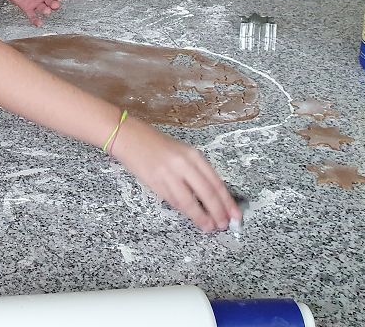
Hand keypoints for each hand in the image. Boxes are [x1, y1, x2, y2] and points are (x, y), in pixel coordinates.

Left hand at [0, 0, 64, 26]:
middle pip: (53, 1)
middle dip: (55, 4)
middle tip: (54, 5)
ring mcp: (35, 1)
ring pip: (44, 9)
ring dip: (47, 11)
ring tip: (47, 11)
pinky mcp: (26, 7)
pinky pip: (32, 15)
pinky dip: (36, 20)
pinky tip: (39, 24)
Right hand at [111, 116, 240, 232]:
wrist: (129, 137)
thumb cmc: (157, 145)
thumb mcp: (182, 152)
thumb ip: (196, 171)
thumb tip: (213, 196)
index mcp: (193, 155)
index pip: (215, 182)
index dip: (227, 201)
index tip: (235, 215)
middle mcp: (183, 164)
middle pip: (206, 193)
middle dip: (218, 212)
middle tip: (224, 225)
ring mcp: (168, 174)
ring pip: (189, 201)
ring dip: (201, 217)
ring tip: (209, 227)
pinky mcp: (155, 183)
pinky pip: (173, 201)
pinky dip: (184, 211)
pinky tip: (191, 217)